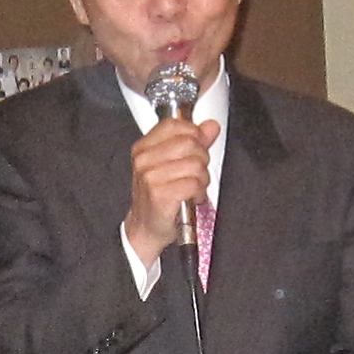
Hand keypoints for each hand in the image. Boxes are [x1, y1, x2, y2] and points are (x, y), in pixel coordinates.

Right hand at [124, 111, 217, 265]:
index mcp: (143, 147)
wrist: (146, 228)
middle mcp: (144, 160)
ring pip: (195, 164)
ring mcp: (150, 177)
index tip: (196, 147)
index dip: (193, 134)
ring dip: (202, 178)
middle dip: (201, 158)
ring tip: (194, 186)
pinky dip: (199, 192)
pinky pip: (193, 183)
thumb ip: (194, 142)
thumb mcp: (172, 164)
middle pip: (189, 143)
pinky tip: (192, 197)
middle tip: (196, 172)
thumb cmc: (158, 196)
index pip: (175, 125)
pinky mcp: (160, 194)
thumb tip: (211, 125)